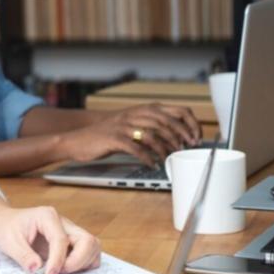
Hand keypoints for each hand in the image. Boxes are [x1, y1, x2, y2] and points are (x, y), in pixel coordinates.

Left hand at [0, 205, 100, 273]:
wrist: (3, 224)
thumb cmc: (6, 228)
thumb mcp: (8, 241)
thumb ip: (23, 255)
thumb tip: (37, 269)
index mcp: (47, 216)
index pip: (61, 240)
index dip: (58, 260)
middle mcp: (64, 223)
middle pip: (87, 241)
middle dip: (77, 262)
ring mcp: (70, 232)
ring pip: (93, 247)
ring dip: (82, 264)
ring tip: (60, 272)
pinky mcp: (72, 243)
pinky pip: (88, 254)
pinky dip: (82, 265)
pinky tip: (64, 270)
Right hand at [64, 103, 200, 165]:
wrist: (78, 139)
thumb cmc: (106, 135)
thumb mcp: (130, 125)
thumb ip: (150, 128)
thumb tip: (175, 139)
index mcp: (142, 109)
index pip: (176, 110)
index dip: (190, 124)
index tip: (196, 138)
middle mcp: (134, 114)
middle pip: (167, 123)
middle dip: (181, 138)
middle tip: (185, 150)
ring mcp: (123, 125)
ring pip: (153, 135)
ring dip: (165, 149)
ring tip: (168, 158)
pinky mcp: (114, 138)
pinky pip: (136, 148)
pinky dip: (147, 158)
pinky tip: (151, 164)